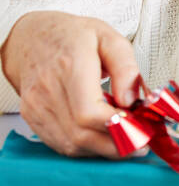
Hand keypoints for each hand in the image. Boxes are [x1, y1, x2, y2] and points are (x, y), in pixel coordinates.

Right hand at [0, 11, 139, 156]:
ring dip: (103, 148)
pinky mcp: (32, 117)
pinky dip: (86, 147)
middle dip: (117, 144)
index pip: (89, 112)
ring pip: (73, 145)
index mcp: (70, 65)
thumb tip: (130, 100)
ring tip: (123, 137)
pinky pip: (62, 145)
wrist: (31, 38)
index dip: (117, 126)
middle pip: (82, 135)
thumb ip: (126, 68)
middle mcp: (48, 89)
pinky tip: (101, 136)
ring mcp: (37, 106)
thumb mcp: (109, 38)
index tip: (140, 127)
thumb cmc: (71, 37)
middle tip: (140, 139)